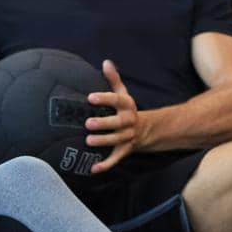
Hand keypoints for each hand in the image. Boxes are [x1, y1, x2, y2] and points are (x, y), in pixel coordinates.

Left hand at [84, 59, 141, 174]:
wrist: (144, 130)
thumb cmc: (125, 109)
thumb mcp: (122, 93)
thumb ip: (113, 79)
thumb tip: (105, 62)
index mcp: (127, 106)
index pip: (117, 100)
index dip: (105, 99)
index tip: (90, 97)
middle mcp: (129, 122)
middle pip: (118, 123)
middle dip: (104, 123)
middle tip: (87, 123)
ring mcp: (127, 137)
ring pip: (116, 141)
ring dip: (103, 141)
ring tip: (88, 141)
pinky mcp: (124, 151)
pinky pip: (115, 159)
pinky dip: (105, 165)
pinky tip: (93, 169)